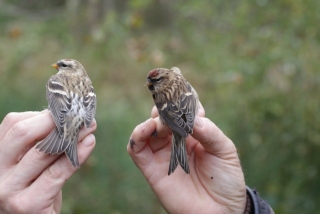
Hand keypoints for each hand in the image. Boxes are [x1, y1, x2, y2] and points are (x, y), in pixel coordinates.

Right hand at [0, 111, 95, 213]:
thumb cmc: (33, 189)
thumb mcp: (30, 164)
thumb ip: (40, 143)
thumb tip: (68, 117)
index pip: (13, 124)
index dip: (42, 114)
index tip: (66, 111)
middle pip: (23, 133)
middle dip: (55, 120)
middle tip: (79, 116)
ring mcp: (9, 190)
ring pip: (42, 151)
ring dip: (72, 135)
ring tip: (89, 127)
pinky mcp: (28, 205)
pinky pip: (56, 173)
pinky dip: (76, 155)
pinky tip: (89, 143)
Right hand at [127, 105, 245, 213]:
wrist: (220, 212)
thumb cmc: (226, 180)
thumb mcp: (225, 152)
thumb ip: (210, 132)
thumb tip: (192, 118)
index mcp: (194, 133)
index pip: (183, 110)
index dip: (181, 98)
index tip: (180, 88)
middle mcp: (176, 140)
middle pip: (163, 116)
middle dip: (165, 108)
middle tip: (171, 108)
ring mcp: (162, 153)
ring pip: (148, 129)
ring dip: (152, 120)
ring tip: (162, 123)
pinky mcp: (151, 168)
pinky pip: (136, 148)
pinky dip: (137, 135)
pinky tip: (148, 128)